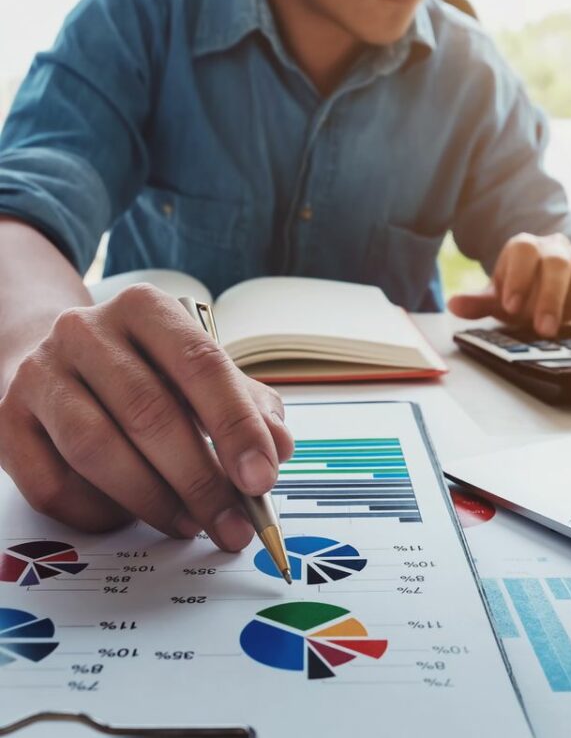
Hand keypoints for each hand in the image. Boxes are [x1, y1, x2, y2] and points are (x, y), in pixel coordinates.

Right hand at [0, 284, 293, 550]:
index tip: (261, 477)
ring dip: (154, 501)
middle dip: (201, 480)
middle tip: (233, 524)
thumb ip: (247, 404)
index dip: (236, 426)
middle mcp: (86, 332)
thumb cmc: (143, 371)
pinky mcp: (9, 423)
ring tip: (191, 524)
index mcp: (146, 309)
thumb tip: (279, 446)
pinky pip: (55, 484)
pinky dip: (101, 512)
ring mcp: (40, 375)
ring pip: (99, 450)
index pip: (201, 365)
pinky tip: (132, 517)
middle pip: (150, 413)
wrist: (53, 360)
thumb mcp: (200, 374)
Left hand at [447, 233, 570, 335]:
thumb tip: (455, 305)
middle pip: (559, 261)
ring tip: (568, 323)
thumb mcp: (497, 300)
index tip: (511, 308)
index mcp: (526, 248)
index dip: (519, 278)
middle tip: (544, 329)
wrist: (544, 292)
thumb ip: (478, 303)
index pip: (524, 250)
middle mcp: (557, 248)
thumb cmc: (520, 294)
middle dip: (551, 298)